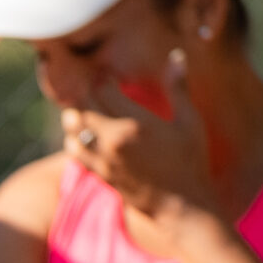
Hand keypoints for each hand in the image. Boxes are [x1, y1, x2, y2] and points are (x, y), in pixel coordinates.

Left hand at [62, 51, 222, 223]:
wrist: (182, 206)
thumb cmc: (191, 160)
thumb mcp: (189, 121)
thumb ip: (178, 88)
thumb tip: (176, 55)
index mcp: (134, 123)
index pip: (102, 89)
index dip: (102, 78)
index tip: (109, 75)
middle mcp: (112, 141)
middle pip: (81, 106)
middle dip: (86, 94)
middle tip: (97, 90)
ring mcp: (103, 160)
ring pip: (71, 129)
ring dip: (76, 115)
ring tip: (89, 109)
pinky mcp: (99, 174)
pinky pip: (74, 151)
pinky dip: (75, 138)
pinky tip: (88, 134)